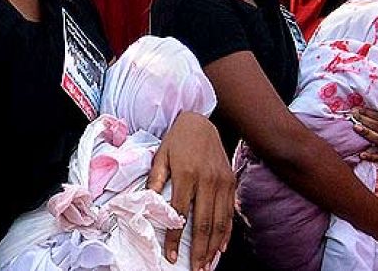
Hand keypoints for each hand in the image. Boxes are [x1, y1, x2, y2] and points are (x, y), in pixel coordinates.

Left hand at [147, 112, 234, 269]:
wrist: (201, 122)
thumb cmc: (178, 140)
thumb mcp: (161, 155)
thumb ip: (156, 179)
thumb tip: (147, 202)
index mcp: (187, 174)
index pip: (180, 214)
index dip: (174, 238)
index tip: (171, 257)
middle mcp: (207, 180)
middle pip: (204, 223)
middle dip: (199, 250)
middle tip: (195, 269)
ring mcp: (222, 181)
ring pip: (220, 221)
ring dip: (213, 246)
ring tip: (207, 264)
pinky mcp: (230, 181)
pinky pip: (229, 212)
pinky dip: (227, 232)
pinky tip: (221, 247)